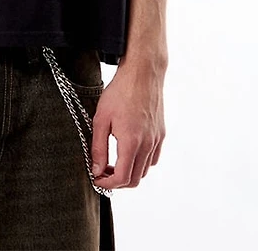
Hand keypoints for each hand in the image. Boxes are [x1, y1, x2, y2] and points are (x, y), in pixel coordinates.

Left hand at [90, 62, 165, 188]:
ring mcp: (156, 140)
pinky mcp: (161, 134)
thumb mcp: (101, 118)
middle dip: (117, 182)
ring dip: (129, 173)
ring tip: (113, 163)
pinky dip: (141, 163)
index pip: (122, 178)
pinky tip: (129, 151)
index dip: (107, 184)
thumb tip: (96, 170)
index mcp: (131, 142)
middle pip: (135, 179)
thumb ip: (98, 147)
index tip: (96, 178)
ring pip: (145, 170)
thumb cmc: (120, 92)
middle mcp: (147, 145)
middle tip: (102, 172)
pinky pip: (153, 158)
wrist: (142, 73)